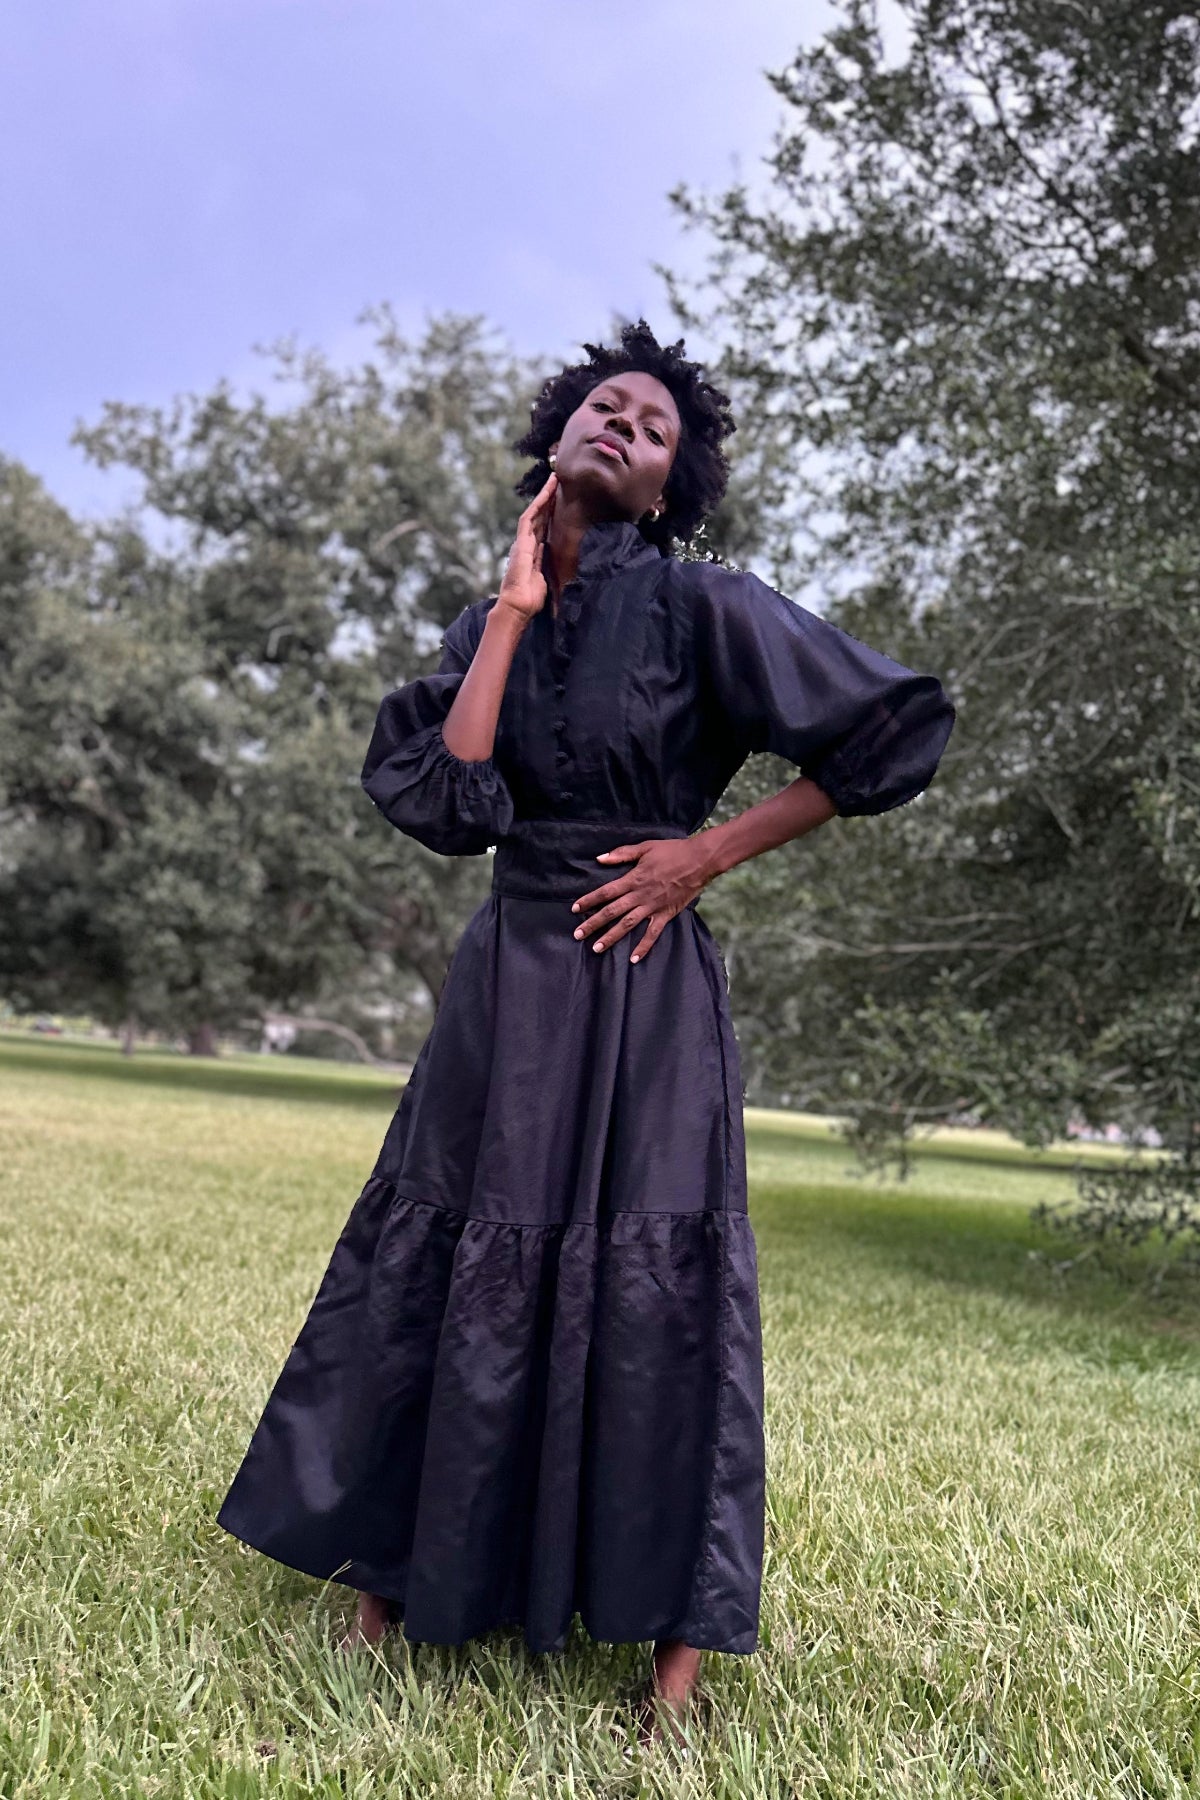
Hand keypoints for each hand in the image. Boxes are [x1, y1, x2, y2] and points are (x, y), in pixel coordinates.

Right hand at [496, 474, 557, 623]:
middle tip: (558, 482)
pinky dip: (539, 504)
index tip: (559, 501)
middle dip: (548, 500)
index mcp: (532, 552)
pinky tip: (547, 492)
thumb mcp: (543, 580)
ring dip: (545, 496)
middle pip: (539, 516)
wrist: (518, 605)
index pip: (543, 528)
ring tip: (555, 480)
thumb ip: (545, 568)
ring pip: (535, 512)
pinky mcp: (521, 541)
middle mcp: (526, 543)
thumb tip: (551, 563)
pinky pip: (530, 517)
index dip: (550, 514)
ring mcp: (523, 540)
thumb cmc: (530, 599)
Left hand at [570, 839, 714, 961]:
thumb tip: (600, 858)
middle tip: (578, 935)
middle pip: (612, 912)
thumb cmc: (673, 851)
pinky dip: (643, 947)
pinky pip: (652, 934)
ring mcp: (652, 907)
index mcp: (633, 879)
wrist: (700, 861)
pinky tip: (633, 959)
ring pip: (627, 925)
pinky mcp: (666, 915)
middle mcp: (640, 896)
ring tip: (597, 948)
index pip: (605, 892)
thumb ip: (622, 854)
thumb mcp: (645, 847)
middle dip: (593, 924)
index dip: (589, 901)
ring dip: (611, 937)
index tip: (575, 909)